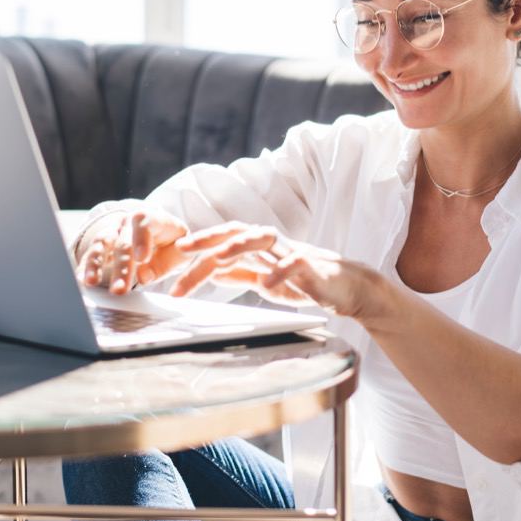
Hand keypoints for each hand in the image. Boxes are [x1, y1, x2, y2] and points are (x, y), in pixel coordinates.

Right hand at [75, 207, 189, 294]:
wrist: (164, 235)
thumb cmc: (174, 245)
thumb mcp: (180, 252)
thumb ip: (165, 264)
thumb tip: (143, 277)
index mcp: (152, 218)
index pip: (144, 223)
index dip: (142, 239)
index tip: (142, 259)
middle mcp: (128, 222)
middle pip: (122, 241)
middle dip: (120, 267)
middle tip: (120, 288)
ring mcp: (113, 231)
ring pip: (102, 244)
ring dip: (96, 264)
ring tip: (92, 282)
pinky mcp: (103, 244)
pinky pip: (92, 253)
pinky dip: (86, 267)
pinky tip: (81, 279)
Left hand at [171, 222, 387, 319]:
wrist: (347, 288)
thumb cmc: (305, 282)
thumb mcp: (265, 281)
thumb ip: (240, 275)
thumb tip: (210, 272)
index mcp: (258, 248)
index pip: (222, 243)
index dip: (198, 251)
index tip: (174, 264)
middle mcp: (272, 244)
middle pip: (236, 232)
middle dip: (208, 238)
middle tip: (183, 249)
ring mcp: (291, 252)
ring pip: (262, 238)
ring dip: (238, 246)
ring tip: (217, 259)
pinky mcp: (312, 266)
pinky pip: (294, 264)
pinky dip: (280, 273)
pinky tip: (267, 285)